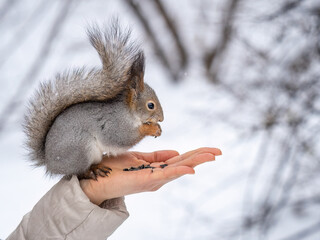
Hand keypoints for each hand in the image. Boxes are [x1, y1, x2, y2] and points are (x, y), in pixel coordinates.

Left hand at [80, 147, 221, 204]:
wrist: (96, 178)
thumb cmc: (115, 168)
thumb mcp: (138, 157)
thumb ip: (156, 156)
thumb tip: (176, 152)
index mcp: (157, 168)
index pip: (181, 159)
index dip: (195, 154)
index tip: (210, 150)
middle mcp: (158, 175)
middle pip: (184, 163)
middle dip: (201, 157)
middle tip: (218, 151)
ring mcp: (154, 179)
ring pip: (179, 168)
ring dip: (196, 161)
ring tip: (212, 156)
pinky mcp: (146, 180)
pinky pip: (165, 175)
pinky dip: (179, 172)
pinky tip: (191, 169)